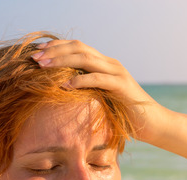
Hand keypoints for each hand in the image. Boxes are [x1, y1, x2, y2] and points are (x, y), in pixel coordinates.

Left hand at [31, 39, 168, 143]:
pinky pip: (97, 79)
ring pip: (86, 59)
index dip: (56, 47)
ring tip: (43, 67)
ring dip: (62, 61)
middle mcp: (110, 64)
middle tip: (34, 58)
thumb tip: (61, 94)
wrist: (152, 124)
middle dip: (54, 52)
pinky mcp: (121, 86)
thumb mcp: (100, 100)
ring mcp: (117, 73)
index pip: (77, 47)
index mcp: (104, 64)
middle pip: (78, 48)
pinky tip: (64, 85)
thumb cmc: (123, 116)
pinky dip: (79, 80)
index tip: (37, 53)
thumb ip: (85, 92)